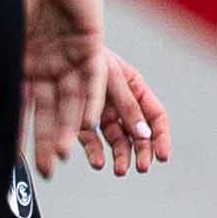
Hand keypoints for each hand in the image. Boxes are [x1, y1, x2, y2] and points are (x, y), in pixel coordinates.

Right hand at [17, 0, 111, 174]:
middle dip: (48, 140)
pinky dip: (90, 101)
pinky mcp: (91, 44)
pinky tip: (86, 124)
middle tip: (48, 170)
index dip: (15, 133)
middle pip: (48, 111)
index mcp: (20, 63)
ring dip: (68, 127)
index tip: (12, 162)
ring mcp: (68, 56)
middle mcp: (45, 64)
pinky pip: (93, 80)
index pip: (18, 106)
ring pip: (71, 101)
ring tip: (64, 153)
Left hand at [71, 48, 170, 177]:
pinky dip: (95, 153)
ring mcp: (102, 115)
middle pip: (138, 134)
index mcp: (135, 89)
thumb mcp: (112, 75)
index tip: (162, 156)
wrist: (53, 47)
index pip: (155, 116)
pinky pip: (91, 141)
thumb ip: (126, 103)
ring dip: (120, 157)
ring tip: (119, 170)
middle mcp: (121, 105)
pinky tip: (98, 162)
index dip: (161, 137)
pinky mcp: (81, 123)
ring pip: (116, 141)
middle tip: (141, 167)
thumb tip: (143, 133)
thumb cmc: (86, 53)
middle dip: (141, 152)